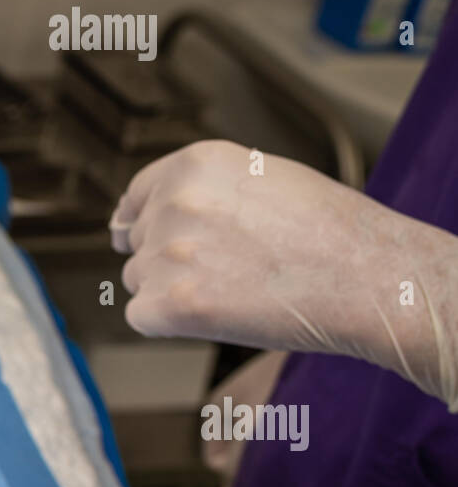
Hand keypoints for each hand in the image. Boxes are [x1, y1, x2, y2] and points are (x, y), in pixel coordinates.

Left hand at [110, 140, 457, 408]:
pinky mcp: (169, 304)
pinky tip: (218, 313)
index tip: (148, 237)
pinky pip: (142, 317)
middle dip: (171, 260)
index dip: (142, 221)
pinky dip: (170, 323)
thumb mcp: (260, 180)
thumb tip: (121, 224)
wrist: (364, 275)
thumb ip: (198, 193)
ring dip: (172, 291)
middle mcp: (173, 202)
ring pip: (139, 281)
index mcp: (195, 163)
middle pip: (140, 244)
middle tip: (231, 269)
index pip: (138, 195)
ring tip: (234, 287)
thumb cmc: (325, 231)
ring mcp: (168, 254)